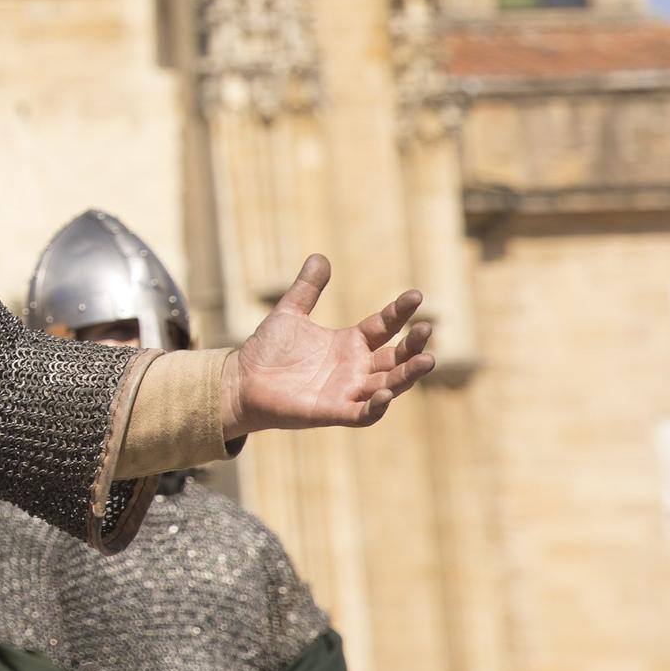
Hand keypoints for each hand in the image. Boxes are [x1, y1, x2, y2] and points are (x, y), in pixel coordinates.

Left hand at [220, 255, 435, 437]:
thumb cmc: (268, 349)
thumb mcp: (290, 312)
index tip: (415, 295)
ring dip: (408, 374)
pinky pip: (362, 414)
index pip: (385, 326)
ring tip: (428, 359)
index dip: (400, 312)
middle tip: (427, 328)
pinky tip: (386, 393)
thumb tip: (319, 256)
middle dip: (413, 345)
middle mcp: (355, 369)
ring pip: (389, 385)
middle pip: (395, 357)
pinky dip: (376, 407)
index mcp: (350, 344)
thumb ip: (307, 288)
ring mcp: (346, 392)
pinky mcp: (332, 412)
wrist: (241, 380)